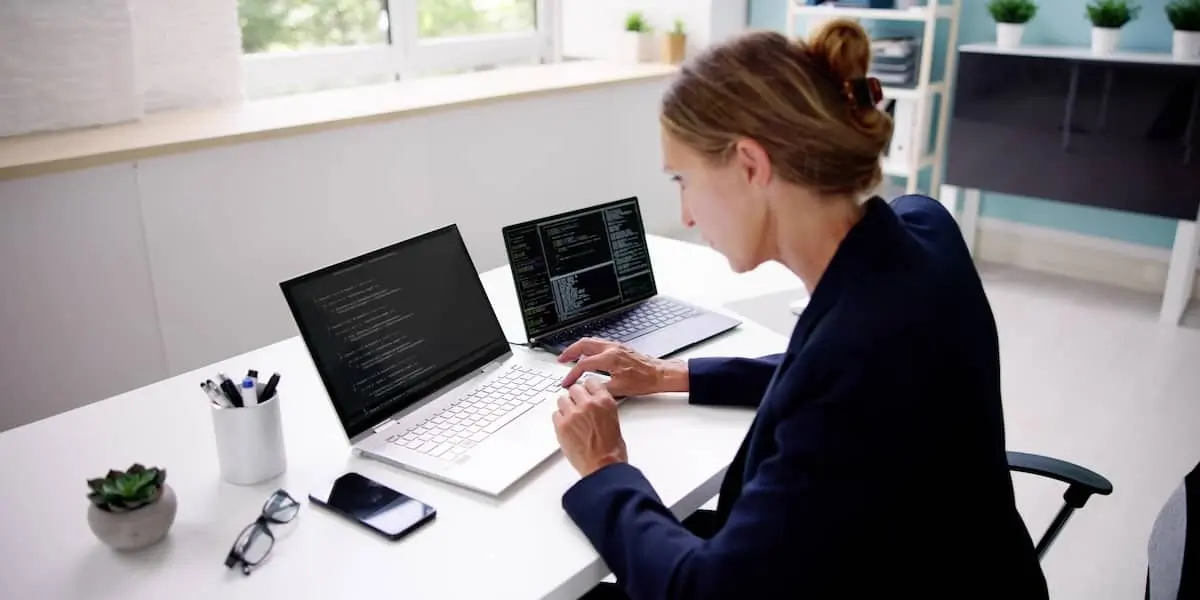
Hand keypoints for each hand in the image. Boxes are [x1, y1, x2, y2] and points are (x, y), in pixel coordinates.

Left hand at [553, 377, 627, 476]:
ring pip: (562, 399)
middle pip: (574, 388)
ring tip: (571, 418)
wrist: (603, 466)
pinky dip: (559, 419)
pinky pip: (555, 415)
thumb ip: (602, 407)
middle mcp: (588, 404)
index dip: (587, 388)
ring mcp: (573, 415)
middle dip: (575, 396)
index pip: (591, 382)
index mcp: (604, 401)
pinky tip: (567, 427)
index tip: (585, 391)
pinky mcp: (561, 426)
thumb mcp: (613, 420)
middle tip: (577, 406)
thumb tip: (593, 403)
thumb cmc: (612, 449)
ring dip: (566, 407)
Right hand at [557, 337, 687, 397]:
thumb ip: (600, 388)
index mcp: (610, 358)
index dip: (572, 374)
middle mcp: (612, 349)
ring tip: (570, 356)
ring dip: (578, 347)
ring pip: (591, 341)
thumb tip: (587, 390)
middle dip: (569, 351)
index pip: (583, 364)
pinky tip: (587, 354)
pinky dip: (588, 348)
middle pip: (583, 344)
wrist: (659, 374)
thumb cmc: (644, 381)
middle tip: (561, 359)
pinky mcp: (619, 347)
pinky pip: (599, 343)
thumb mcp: (619, 390)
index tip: (566, 382)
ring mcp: (616, 346)